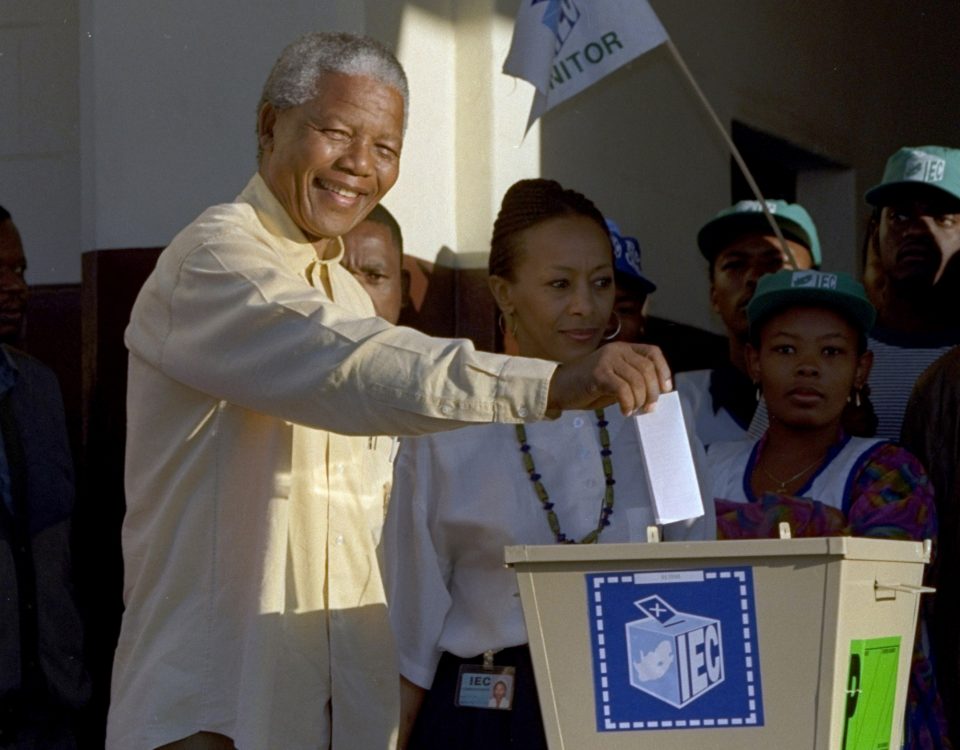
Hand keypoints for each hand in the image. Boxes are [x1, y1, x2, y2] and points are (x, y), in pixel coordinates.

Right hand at [546, 342, 671, 415]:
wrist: (559, 388)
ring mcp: (606, 360)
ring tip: (633, 410)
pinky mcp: (598, 373)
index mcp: (623, 349)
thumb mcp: (616, 379)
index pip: (653, 353)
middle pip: (647, 368)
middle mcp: (617, 350)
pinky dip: (627, 403)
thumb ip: (633, 381)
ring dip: (639, 400)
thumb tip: (657, 394)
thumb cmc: (588, 386)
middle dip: (652, 392)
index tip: (666, 389)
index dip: (664, 371)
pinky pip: (622, 389)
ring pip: (636, 380)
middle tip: (648, 408)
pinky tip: (624, 411)